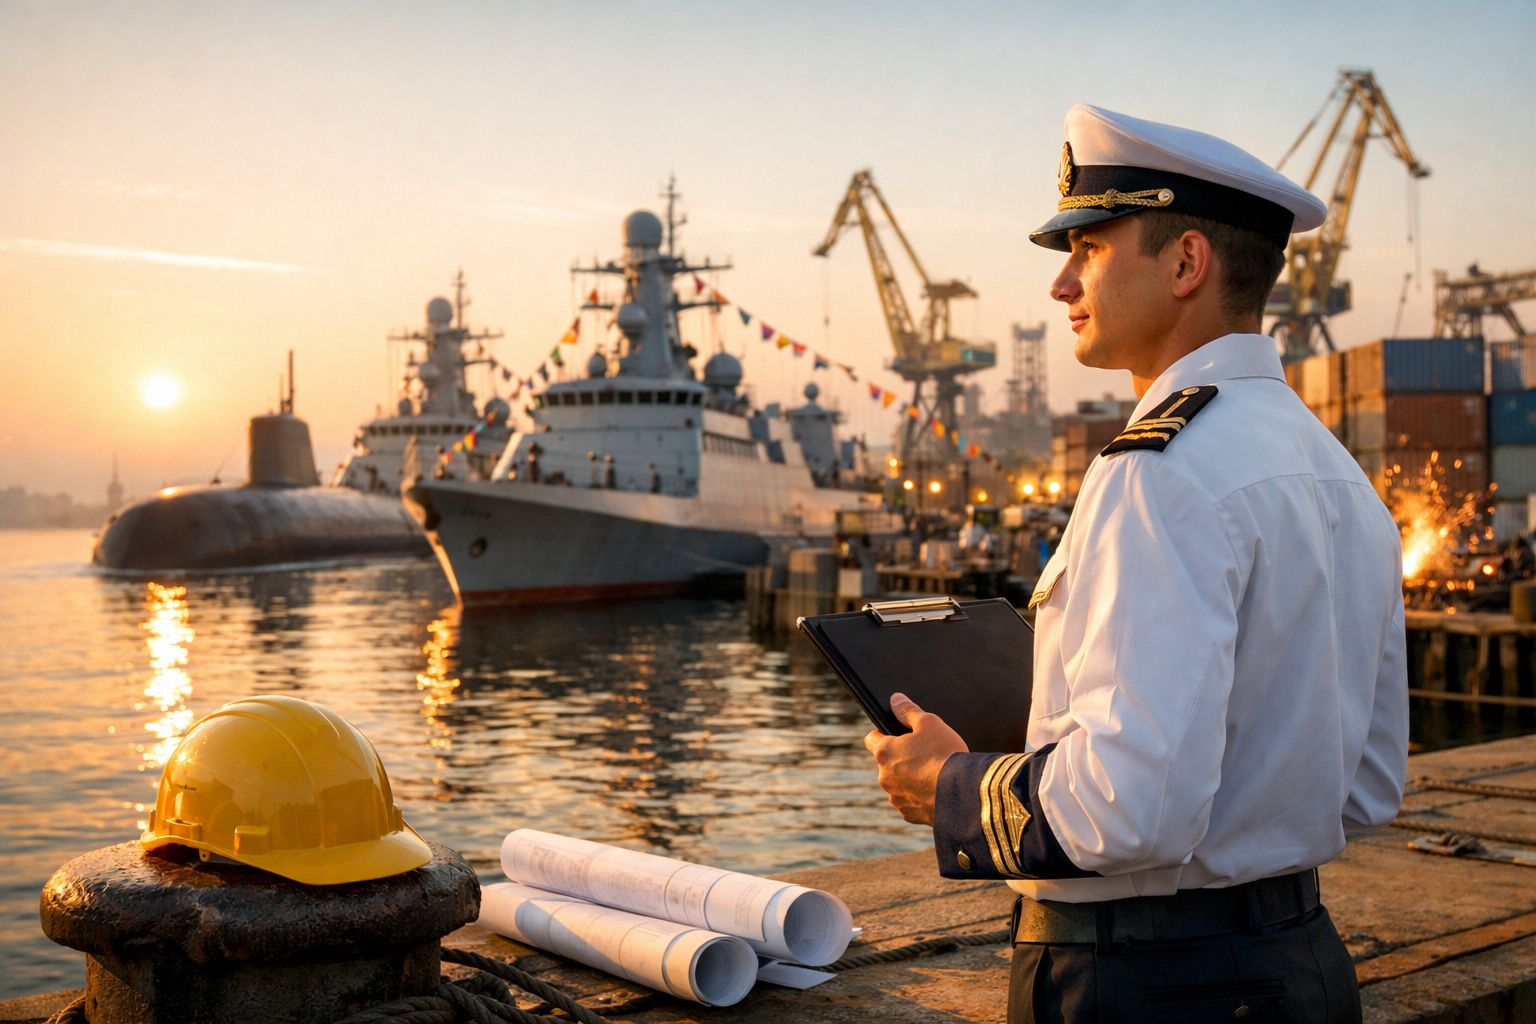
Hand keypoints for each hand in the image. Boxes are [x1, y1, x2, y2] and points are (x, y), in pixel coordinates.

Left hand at [864, 692, 967, 825]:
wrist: (963, 792)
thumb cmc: (945, 754)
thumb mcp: (929, 722)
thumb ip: (908, 710)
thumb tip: (895, 700)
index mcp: (884, 752)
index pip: (871, 738)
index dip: (883, 733)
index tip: (898, 733)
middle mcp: (884, 777)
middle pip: (886, 762)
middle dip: (900, 757)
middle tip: (923, 752)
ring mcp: (896, 798)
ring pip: (898, 783)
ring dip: (909, 778)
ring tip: (933, 772)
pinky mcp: (909, 814)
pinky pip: (910, 802)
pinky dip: (919, 796)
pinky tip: (936, 790)